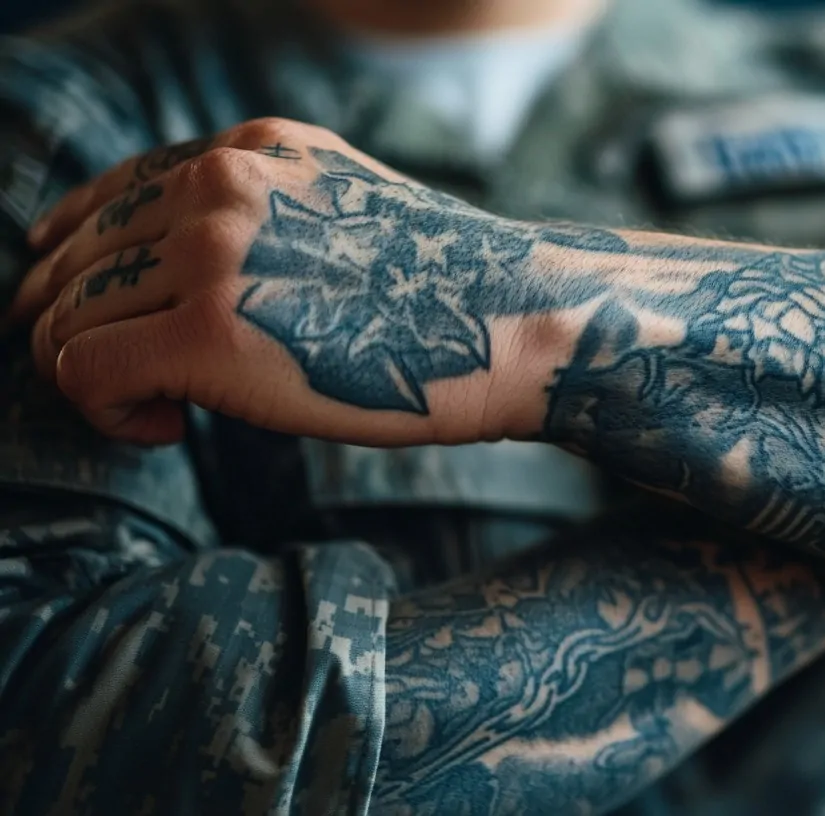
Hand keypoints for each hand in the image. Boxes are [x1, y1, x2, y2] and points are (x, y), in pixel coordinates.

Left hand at [8, 118, 528, 446]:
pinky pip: (81, 368)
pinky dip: (104, 408)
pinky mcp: (203, 330)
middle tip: (120, 380)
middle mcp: (220, 184)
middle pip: (81, 255)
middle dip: (74, 321)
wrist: (514, 323)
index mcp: (255, 152)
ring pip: (67, 313)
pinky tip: (167, 426)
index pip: (118, 189)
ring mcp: (209, 251)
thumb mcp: (353, 219)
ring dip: (93, 371)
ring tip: (162, 408)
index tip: (60, 292)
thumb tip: (193, 281)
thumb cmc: (452, 296)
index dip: (77, 248)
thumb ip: (270, 221)